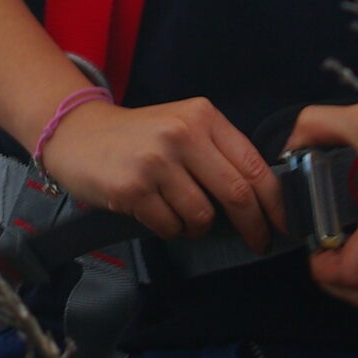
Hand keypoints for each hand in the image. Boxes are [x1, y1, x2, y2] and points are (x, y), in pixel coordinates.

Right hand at [37, 96, 286, 252]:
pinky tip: (158, 213)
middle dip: (253, 226)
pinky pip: (170, 226)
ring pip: (202, 215)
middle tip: (257, 242)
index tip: (281, 224)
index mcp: (202, 116)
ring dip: (199, 227)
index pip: (253, 164)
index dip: (274, 201)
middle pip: (236, 193)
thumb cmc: (138, 135)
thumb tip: (261, 199)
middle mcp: (181, 134)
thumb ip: (219, 152)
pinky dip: (171, 229)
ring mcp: (155, 161)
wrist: (76, 133)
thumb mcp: (183, 126)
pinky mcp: (132, 188)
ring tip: (184, 216)